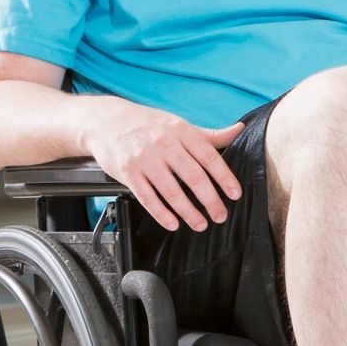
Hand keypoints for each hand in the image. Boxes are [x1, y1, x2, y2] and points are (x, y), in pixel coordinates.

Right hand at [85, 100, 243, 230]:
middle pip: (192, 176)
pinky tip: (173, 223)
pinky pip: (147, 198)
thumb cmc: (147, 124)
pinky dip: (162, 213)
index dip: (224, 177)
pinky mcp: (128, 172)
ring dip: (188, 212)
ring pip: (171, 191)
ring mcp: (145, 159)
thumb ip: (209, 134)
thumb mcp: (178, 124)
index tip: (235, 193)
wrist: (106, 121)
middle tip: (220, 215)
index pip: (208, 156)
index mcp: (181, 131)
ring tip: (200, 224)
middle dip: (210, 199)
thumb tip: (240, 130)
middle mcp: (164, 144)